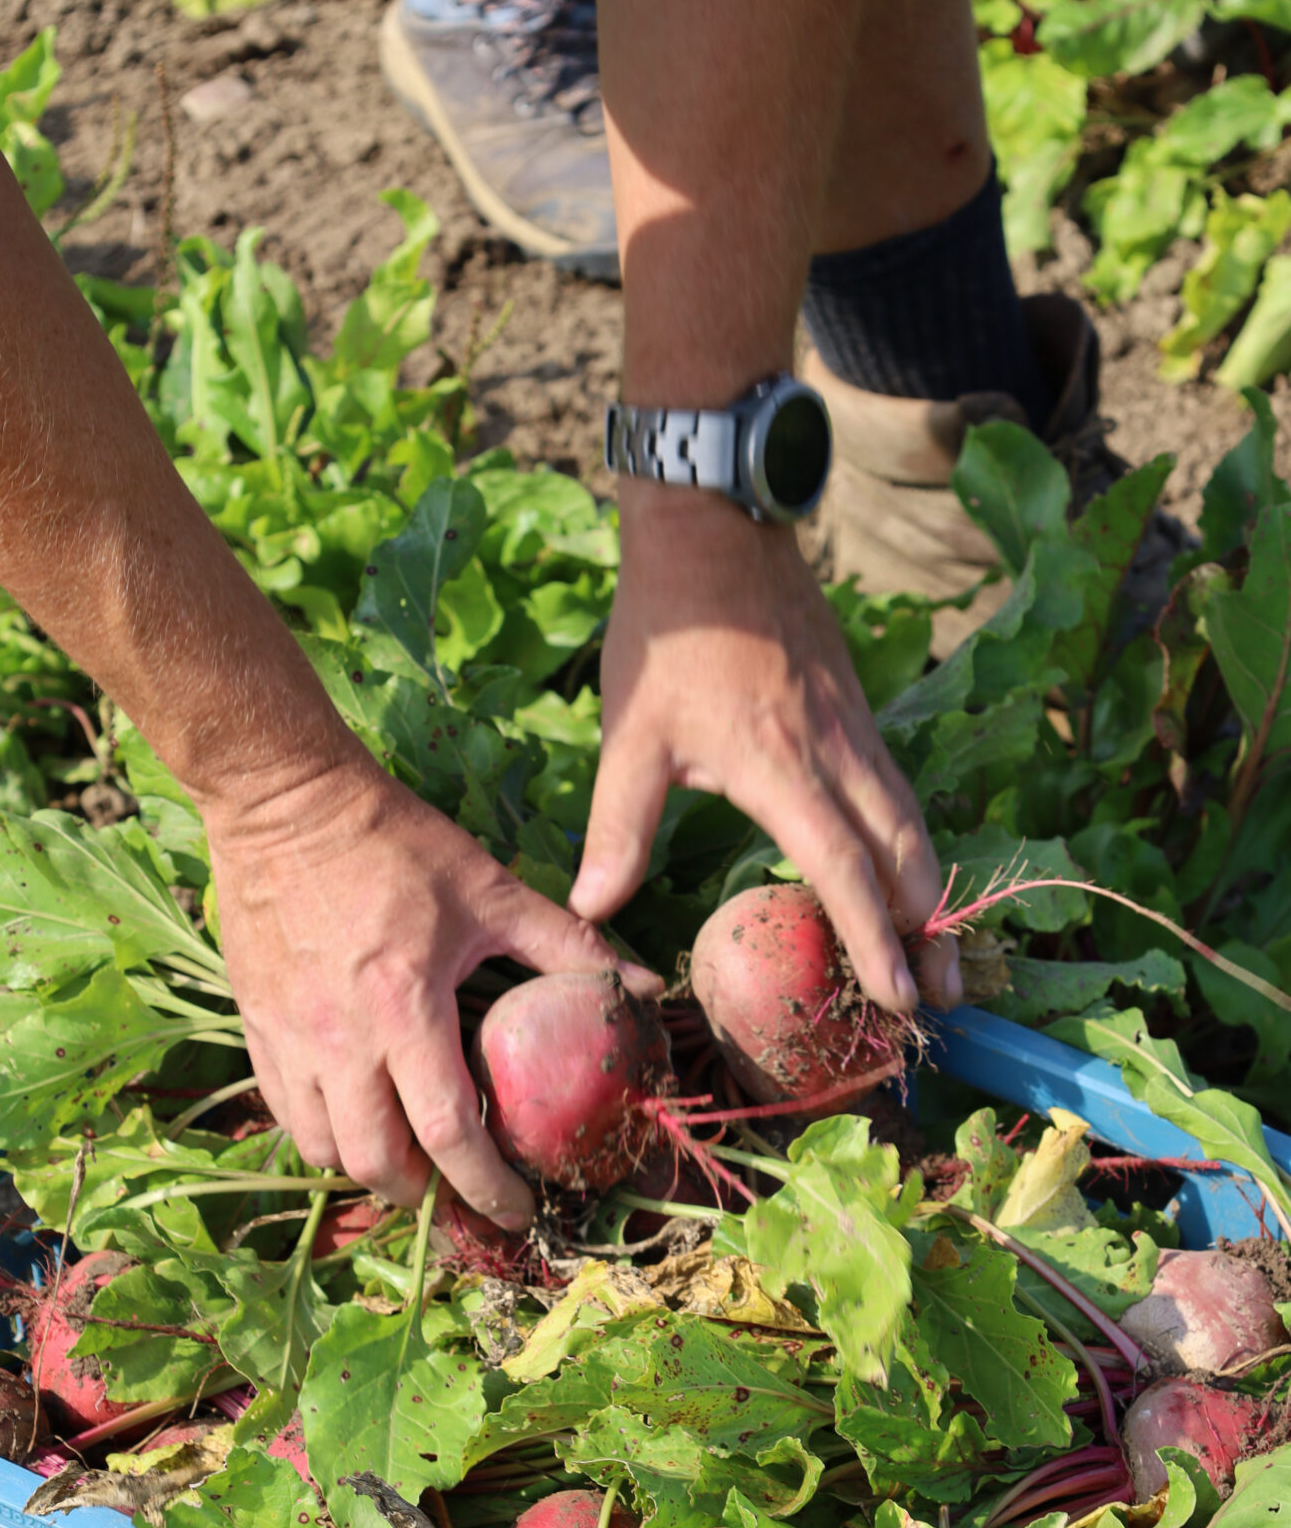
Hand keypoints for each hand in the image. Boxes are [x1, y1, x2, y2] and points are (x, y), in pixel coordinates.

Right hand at [204, 756, 653, 1226]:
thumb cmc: (395, 842)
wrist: (285, 801)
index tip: (518, 1210)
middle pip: (377, 1162)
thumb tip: (643, 984)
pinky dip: (323, 1133)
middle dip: (426, 1196)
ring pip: (322, 1149)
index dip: (486, 1186)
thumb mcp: (490, 888)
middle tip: (464, 1193)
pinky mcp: (255, 1025)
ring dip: (371, 1168)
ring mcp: (288, 1037)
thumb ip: (568, 946)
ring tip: (411, 1161)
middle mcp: (337, 1038)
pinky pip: (284, 1111)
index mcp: (402, 1008)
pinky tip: (358, 1119)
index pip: (446, 1133)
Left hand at [569, 483, 960, 1011]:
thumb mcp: (630, 734)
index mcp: (782, 767)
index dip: (872, 937)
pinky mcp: (860, 713)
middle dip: (927, 931)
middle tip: (936, 997)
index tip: (895, 995)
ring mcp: (858, 731)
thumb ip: (616, 826)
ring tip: (936, 952)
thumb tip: (591, 908)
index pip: (843, 868)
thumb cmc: (669, 634)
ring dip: (930, 893)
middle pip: (906, 857)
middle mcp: (838, 754)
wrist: (715, 530)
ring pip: (914, 825)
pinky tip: (904, 879)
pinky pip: (899, 793)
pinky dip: (911, 847)